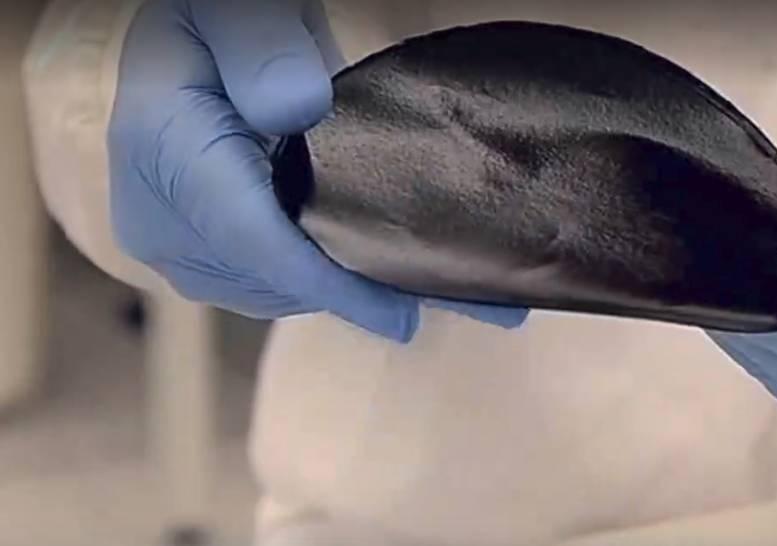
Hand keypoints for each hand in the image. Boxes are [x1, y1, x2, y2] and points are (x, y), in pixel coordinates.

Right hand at [108, 0, 525, 340]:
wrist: (192, 44)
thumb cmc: (224, 19)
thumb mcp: (239, 10)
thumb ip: (263, 49)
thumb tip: (296, 109)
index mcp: (163, 152)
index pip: (254, 241)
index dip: (330, 286)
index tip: (400, 318)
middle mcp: (161, 218)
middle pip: (273, 280)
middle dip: (357, 291)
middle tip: (448, 290)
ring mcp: (179, 247)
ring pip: (278, 292)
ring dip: (347, 290)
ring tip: (424, 283)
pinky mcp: (203, 258)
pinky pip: (274, 285)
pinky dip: (328, 282)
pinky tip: (380, 272)